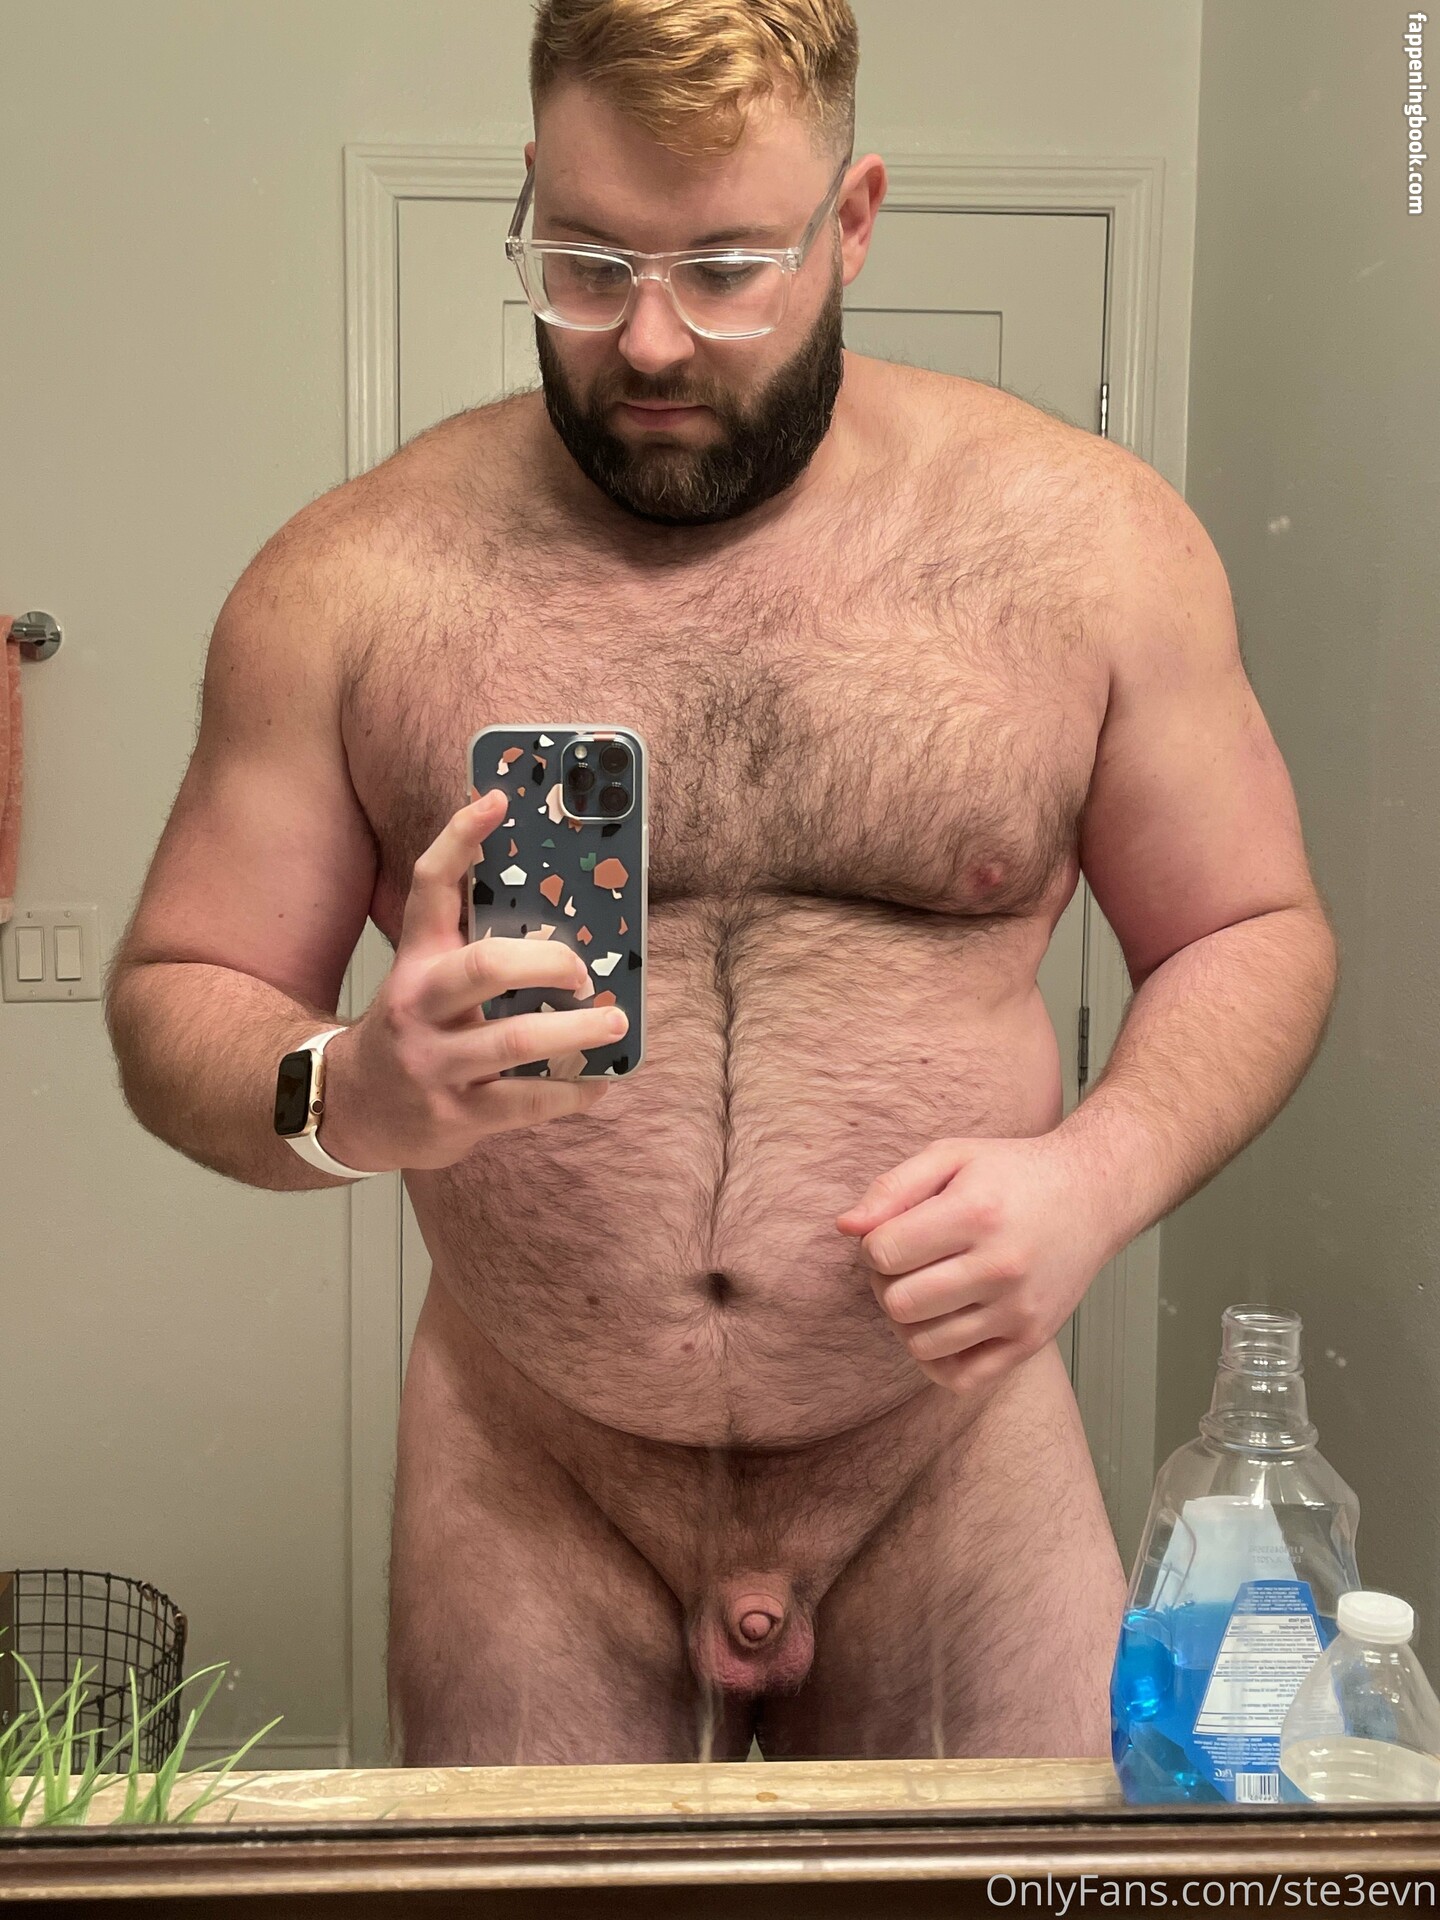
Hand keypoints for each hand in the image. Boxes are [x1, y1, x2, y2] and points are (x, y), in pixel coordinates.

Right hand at [319, 789, 627, 1169]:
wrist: (352, 1109)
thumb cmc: (413, 1031)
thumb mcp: (426, 979)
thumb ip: (472, 946)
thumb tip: (565, 917)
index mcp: (417, 960)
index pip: (429, 886)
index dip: (460, 838)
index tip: (499, 800)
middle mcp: (420, 1004)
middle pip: (486, 965)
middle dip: (548, 963)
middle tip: (585, 970)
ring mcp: (435, 1062)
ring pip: (514, 1040)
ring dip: (576, 1030)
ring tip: (614, 1021)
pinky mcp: (454, 1114)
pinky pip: (524, 1102)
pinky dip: (571, 1093)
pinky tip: (598, 1083)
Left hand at [835, 1134, 1109, 1394]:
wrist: (1091, 1194)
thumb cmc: (1012, 1174)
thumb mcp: (951, 1157)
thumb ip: (892, 1188)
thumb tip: (845, 1228)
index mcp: (975, 1213)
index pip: (883, 1253)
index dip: (871, 1245)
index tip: (890, 1234)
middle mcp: (1000, 1266)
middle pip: (899, 1303)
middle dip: (885, 1284)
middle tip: (905, 1264)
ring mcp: (1019, 1309)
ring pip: (923, 1344)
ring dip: (910, 1321)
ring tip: (926, 1289)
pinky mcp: (1031, 1340)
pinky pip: (962, 1378)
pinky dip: (938, 1360)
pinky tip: (943, 1325)